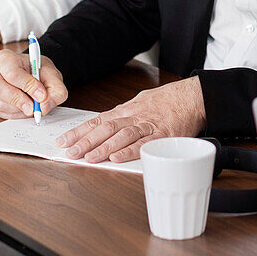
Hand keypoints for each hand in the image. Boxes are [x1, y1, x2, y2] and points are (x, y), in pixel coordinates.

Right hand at [0, 48, 67, 118]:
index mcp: (5, 58)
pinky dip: (16, 114)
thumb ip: (55, 89)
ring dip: (19, 109)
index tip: (41, 95)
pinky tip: (25, 107)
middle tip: (34, 108)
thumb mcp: (52, 74)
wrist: (32, 75)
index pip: (12, 73)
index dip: (27, 86)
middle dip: (18, 100)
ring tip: (33, 105)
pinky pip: (0, 113)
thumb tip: (44, 105)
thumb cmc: (38, 71)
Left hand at [54, 77, 206, 163]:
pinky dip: (129, 151)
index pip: (98, 120)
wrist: (193, 97)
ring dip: (103, 147)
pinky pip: (144, 144)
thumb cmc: (169, 101)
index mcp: (127, 110)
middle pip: (105, 128)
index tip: (63, 141)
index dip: (79, 131)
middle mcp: (134, 116)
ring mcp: (148, 125)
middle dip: (85, 141)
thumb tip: (107, 124)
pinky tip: (117, 158)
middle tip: (70, 152)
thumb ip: (126, 115)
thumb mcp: (142, 102)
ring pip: (122, 135)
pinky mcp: (163, 135)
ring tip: (88, 158)